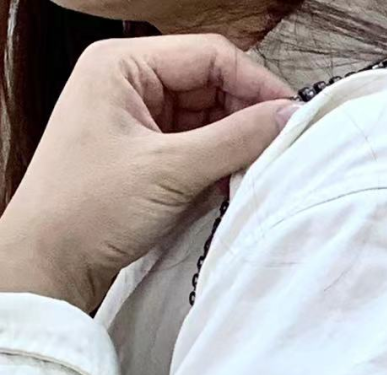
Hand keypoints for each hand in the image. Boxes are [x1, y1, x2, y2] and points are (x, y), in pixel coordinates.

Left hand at [0, 35, 295, 312]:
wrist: (49, 263)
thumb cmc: (88, 209)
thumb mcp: (170, 171)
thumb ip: (235, 140)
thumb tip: (288, 118)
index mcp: (122, 64)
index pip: (209, 56)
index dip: (256, 84)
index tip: (292, 117)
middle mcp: (129, 83)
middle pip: (211, 86)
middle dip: (246, 118)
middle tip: (280, 151)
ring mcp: (137, 120)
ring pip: (208, 121)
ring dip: (235, 147)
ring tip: (255, 174)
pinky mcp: (145, 156)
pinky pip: (197, 149)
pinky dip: (218, 167)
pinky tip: (232, 186)